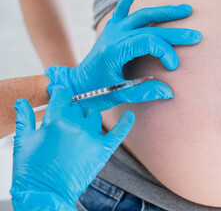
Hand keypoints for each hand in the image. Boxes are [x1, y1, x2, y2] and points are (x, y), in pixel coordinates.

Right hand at [10, 85, 133, 209]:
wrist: (44, 195)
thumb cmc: (31, 170)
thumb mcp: (23, 141)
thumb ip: (25, 118)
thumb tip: (22, 101)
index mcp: (56, 119)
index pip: (63, 95)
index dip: (59, 92)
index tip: (58, 92)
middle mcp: (76, 125)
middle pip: (77, 107)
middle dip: (69, 111)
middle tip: (62, 122)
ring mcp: (91, 137)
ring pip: (93, 116)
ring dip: (86, 119)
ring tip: (76, 131)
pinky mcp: (102, 150)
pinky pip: (117, 133)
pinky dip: (125, 123)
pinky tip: (130, 115)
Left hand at [45, 0, 201, 110]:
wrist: (76, 84)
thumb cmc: (95, 91)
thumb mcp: (120, 94)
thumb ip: (145, 91)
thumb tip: (169, 92)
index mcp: (115, 50)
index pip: (149, 43)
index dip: (166, 52)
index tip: (174, 66)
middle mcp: (114, 35)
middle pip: (151, 28)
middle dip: (175, 33)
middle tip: (196, 36)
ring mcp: (113, 29)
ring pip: (143, 14)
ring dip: (165, 11)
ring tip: (186, 9)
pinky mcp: (112, 28)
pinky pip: (122, 6)